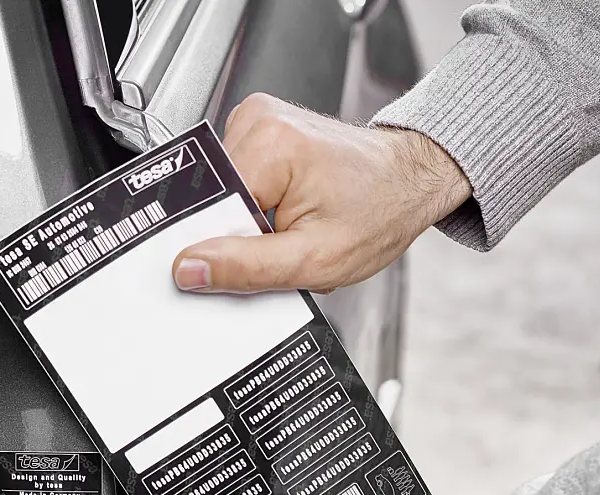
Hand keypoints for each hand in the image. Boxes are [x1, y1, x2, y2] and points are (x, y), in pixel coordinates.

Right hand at [171, 93, 470, 293]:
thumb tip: (188, 267)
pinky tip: (279, 209)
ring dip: (242, 223)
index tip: (250, 263)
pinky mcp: (257, 131)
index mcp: (270, 146)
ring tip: (284, 225)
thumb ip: (246, 267)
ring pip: (217, 195)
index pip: (207, 211)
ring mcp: (256, 121)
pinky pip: (229, 183)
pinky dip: (248, 208)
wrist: (411, 179)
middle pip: (209, 201)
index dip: (223, 249)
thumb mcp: (315, 259)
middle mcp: (258, 122)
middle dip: (234, 236)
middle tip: (279, 244)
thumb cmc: (380, 210)